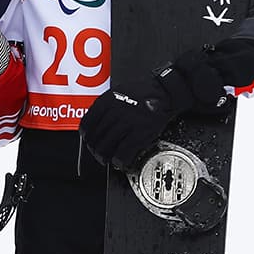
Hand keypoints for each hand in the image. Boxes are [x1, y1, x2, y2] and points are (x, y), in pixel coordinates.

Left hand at [79, 49, 229, 169]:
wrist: (167, 91)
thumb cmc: (145, 91)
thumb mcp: (119, 92)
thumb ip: (106, 106)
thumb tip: (96, 122)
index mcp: (107, 101)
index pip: (87, 124)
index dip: (87, 137)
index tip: (89, 141)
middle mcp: (114, 112)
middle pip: (95, 138)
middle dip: (95, 150)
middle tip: (99, 154)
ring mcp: (126, 123)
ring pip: (106, 147)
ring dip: (104, 157)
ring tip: (108, 159)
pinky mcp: (139, 134)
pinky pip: (123, 153)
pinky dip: (119, 161)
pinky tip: (120, 162)